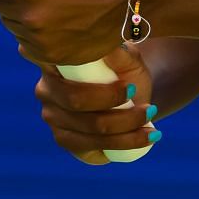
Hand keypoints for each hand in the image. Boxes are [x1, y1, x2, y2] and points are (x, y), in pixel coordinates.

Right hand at [31, 44, 159, 164]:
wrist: (130, 92)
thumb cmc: (124, 69)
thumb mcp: (127, 57)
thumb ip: (118, 52)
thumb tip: (111, 49)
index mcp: (53, 61)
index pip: (68, 80)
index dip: (101, 90)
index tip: (132, 90)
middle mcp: (45, 91)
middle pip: (78, 106)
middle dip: (118, 112)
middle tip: (149, 109)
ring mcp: (52, 119)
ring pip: (89, 133)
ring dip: (127, 133)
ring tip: (153, 127)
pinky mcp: (64, 140)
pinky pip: (91, 149)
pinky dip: (122, 146)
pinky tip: (143, 140)